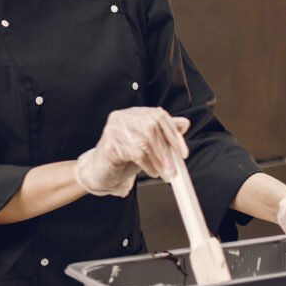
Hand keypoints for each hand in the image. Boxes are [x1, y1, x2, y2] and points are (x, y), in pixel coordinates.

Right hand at [75, 107, 189, 196]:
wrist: (100, 172)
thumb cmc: (123, 157)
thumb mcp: (148, 145)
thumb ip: (164, 133)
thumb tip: (184, 123)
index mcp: (133, 113)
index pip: (158, 116)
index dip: (173, 134)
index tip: (183, 152)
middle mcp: (122, 117)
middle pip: (152, 126)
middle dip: (167, 149)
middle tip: (174, 167)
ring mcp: (113, 130)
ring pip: (145, 141)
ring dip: (160, 160)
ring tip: (164, 172)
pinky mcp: (109, 145)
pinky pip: (136, 153)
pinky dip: (148, 165)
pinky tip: (152, 172)